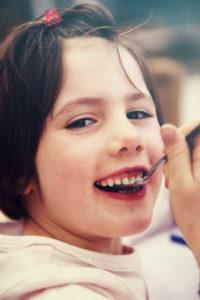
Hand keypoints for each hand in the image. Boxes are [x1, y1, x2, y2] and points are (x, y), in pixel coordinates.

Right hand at [161, 121, 199, 263]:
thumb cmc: (196, 217)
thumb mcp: (180, 182)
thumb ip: (176, 153)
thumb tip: (168, 128)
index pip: (197, 128)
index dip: (181, 134)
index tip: (170, 150)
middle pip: (193, 140)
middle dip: (177, 152)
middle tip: (170, 173)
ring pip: (191, 152)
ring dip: (178, 163)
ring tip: (173, 182)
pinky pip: (192, 163)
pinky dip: (182, 170)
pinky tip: (178, 184)